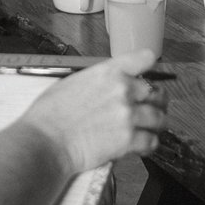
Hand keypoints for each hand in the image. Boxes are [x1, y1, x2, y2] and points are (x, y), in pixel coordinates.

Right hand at [19, 53, 164, 172]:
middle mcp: (123, 90)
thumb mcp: (73, 82)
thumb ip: (98, 81)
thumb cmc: (49, 114)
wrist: (45, 142)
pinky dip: (149, 144)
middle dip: (157, 101)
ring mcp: (128, 115)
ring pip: (159, 118)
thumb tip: (107, 87)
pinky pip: (152, 141)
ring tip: (148, 129)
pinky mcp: (128, 140)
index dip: (149, 68)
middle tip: (152, 108)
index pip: (146, 58)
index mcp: (109, 72)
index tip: (146, 77)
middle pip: (157, 92)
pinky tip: (143, 145)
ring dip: (155, 124)